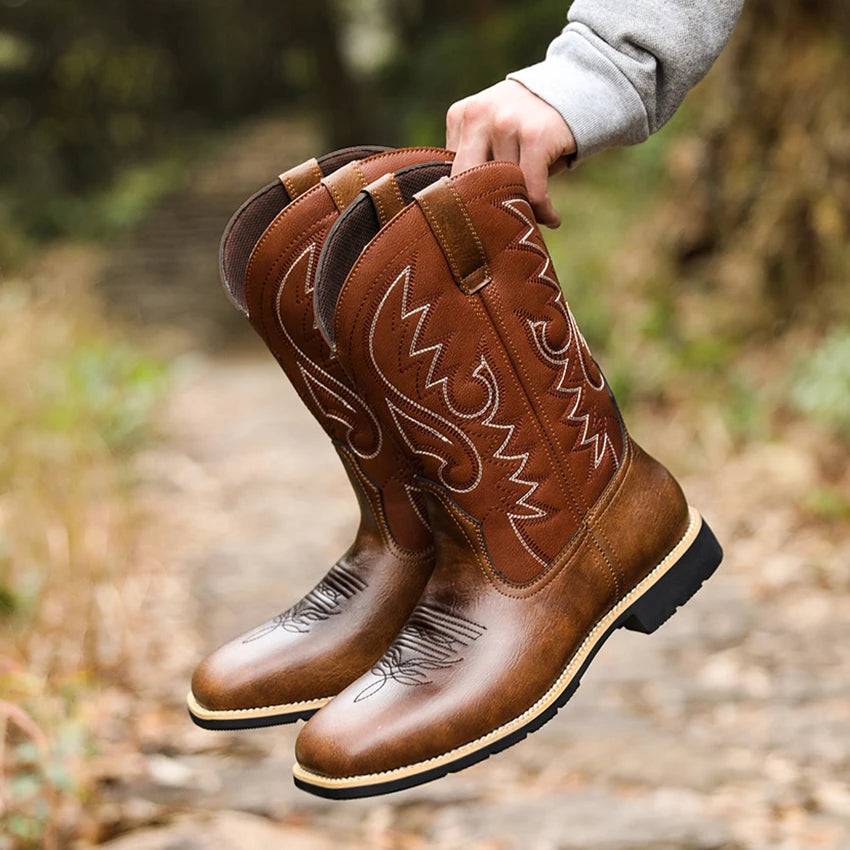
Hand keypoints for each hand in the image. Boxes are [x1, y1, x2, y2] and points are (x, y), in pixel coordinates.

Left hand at [446, 80, 575, 227]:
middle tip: (499, 233)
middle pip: (470, 183)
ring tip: (534, 219)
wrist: (578, 87)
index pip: (453, 172)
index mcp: (462, 116)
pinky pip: (532, 190)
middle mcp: (479, 116)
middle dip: (485, 212)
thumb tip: (467, 214)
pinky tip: (552, 218)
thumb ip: (478, 159)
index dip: (467, 202)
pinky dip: (543, 210)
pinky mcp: (535, 135)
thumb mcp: (495, 130)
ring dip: (522, 210)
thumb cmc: (531, 123)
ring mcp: (506, 123)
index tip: (480, 224)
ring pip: (504, 188)